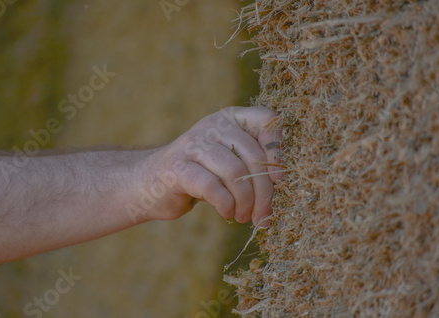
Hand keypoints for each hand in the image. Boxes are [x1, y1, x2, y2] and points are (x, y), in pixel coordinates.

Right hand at [134, 106, 280, 225]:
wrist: (151, 184)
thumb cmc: (201, 176)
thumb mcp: (230, 162)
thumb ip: (253, 164)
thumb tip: (287, 186)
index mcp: (231, 118)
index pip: (266, 120)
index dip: (278, 149)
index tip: (279, 179)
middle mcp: (213, 125)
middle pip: (253, 156)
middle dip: (264, 193)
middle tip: (263, 216)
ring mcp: (193, 143)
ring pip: (236, 173)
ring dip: (246, 203)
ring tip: (244, 217)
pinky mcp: (177, 166)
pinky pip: (214, 188)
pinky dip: (226, 206)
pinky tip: (227, 214)